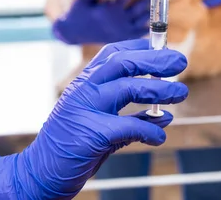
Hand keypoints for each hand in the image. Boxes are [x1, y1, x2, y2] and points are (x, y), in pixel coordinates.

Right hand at [0, 39, 187, 199]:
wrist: (39, 173)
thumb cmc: (72, 146)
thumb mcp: (100, 122)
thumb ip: (129, 115)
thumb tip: (165, 115)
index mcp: (84, 82)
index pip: (113, 53)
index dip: (140, 47)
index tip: (163, 48)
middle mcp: (84, 89)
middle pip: (124, 63)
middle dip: (155, 60)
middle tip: (179, 62)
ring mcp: (86, 109)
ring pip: (129, 87)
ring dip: (160, 89)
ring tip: (181, 93)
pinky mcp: (92, 134)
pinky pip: (130, 126)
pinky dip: (150, 129)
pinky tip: (160, 135)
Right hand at [52, 0, 149, 43]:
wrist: (72, 33)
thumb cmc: (77, 14)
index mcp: (108, 11)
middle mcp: (116, 21)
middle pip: (137, 9)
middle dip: (147, 1)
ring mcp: (119, 31)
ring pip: (140, 22)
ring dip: (150, 13)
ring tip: (159, 6)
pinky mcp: (120, 38)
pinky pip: (137, 34)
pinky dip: (146, 29)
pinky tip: (152, 23)